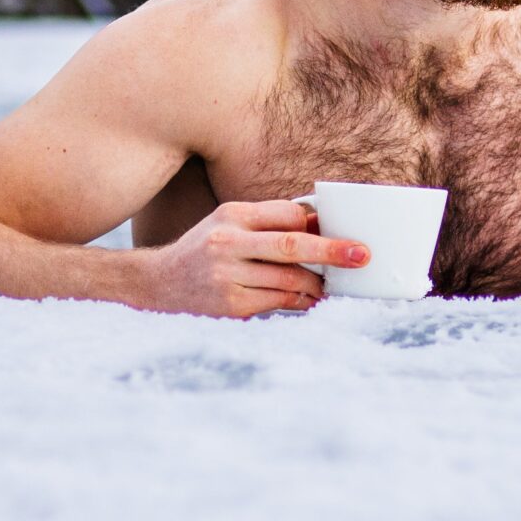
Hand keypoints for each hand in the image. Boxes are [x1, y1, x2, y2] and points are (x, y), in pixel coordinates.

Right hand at [137, 199, 366, 317]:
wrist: (159, 282)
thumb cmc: (206, 248)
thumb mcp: (230, 222)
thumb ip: (269, 221)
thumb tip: (319, 225)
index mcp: (233, 215)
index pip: (288, 215)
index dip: (316, 226)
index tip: (340, 232)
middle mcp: (228, 242)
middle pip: (292, 246)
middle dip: (332, 251)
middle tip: (361, 256)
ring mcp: (227, 276)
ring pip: (289, 280)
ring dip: (317, 285)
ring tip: (330, 286)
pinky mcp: (230, 305)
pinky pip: (277, 303)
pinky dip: (299, 302)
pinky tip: (309, 301)